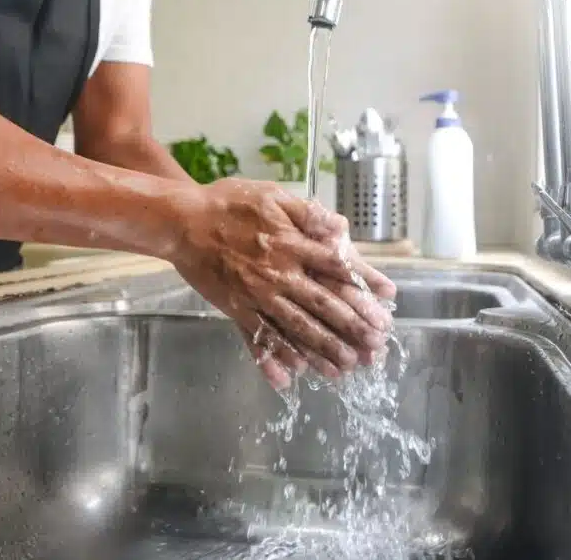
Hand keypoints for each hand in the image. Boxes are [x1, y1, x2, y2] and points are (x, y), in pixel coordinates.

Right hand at [168, 178, 395, 388]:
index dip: (366, 282)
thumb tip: (341, 229)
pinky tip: (292, 374)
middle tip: (377, 345)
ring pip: (296, 327)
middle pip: (323, 304)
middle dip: (353, 326)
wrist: (181, 220)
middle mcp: (279, 272)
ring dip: (323, 349)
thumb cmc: (228, 203)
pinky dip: (274, 357)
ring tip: (346, 367)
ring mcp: (257, 294)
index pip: (338, 265)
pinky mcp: (236, 308)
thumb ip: (309, 213)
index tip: (389, 297)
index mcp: (291, 242)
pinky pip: (259, 337)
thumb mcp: (273, 195)